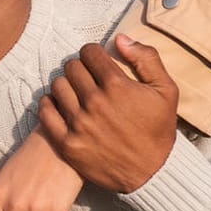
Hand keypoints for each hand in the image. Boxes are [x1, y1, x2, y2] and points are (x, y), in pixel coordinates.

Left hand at [39, 34, 178, 193]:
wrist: (151, 172)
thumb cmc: (158, 130)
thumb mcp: (166, 91)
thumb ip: (146, 58)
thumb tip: (120, 38)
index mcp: (117, 86)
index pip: (88, 52)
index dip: (93, 53)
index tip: (97, 62)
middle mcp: (94, 102)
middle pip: (71, 67)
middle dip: (79, 68)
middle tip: (87, 77)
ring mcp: (78, 123)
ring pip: (57, 86)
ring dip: (65, 85)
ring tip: (76, 92)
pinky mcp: (66, 142)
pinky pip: (45, 110)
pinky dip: (50, 104)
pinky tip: (62, 105)